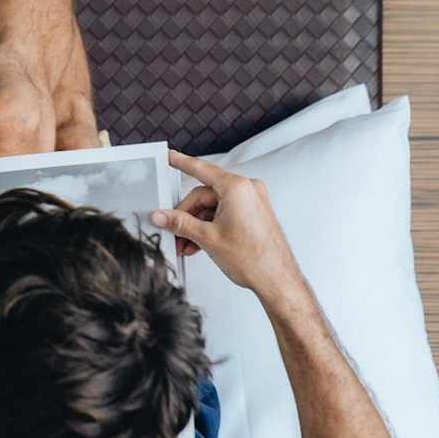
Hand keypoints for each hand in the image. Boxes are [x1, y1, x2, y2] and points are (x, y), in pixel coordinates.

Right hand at [151, 151, 303, 300]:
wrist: (277, 280)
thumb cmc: (254, 259)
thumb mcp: (208, 238)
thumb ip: (180, 224)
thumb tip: (161, 216)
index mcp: (237, 188)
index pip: (201, 170)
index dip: (181, 163)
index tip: (170, 157)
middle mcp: (247, 190)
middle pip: (204, 196)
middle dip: (186, 216)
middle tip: (173, 232)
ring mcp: (252, 202)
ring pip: (212, 208)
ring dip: (197, 226)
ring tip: (186, 245)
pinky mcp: (253, 214)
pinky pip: (224, 214)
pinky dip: (210, 227)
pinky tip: (199, 244)